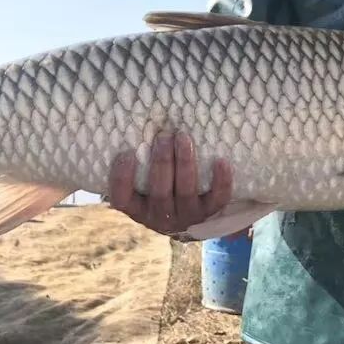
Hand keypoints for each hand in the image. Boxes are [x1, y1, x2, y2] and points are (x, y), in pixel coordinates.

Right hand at [108, 132, 232, 235]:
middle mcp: (160, 217)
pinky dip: (221, 182)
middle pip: (159, 192)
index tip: (126, 154)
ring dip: (185, 163)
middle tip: (164, 136)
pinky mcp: (209, 213)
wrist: (187, 217)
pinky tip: (221, 161)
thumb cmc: (159, 188)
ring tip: (183, 138)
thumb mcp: (141, 185)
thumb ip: (137, 163)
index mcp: (137, 209)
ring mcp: (186, 216)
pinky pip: (217, 200)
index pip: (122, 199)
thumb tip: (134, 125)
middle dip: (162, 162)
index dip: (122, 179)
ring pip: (186, 192)